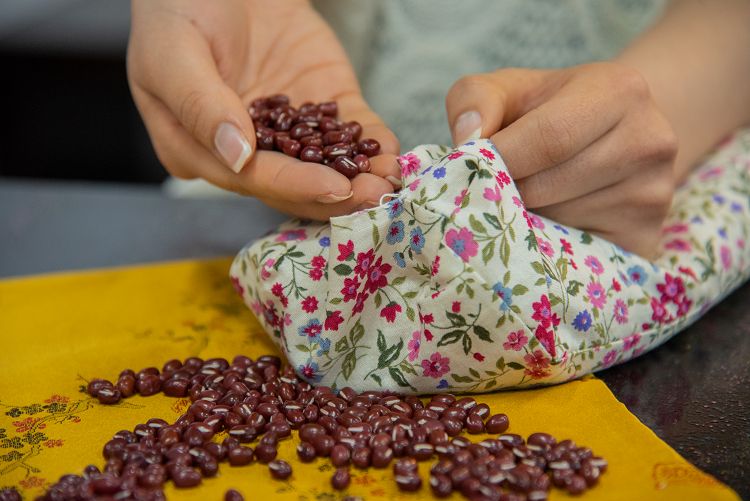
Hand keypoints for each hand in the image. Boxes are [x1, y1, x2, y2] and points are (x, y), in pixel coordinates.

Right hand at [128, 0, 399, 218]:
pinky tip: (393, 154)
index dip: (293, 186)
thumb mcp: (174, 52)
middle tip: (374, 195)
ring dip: (360, 177)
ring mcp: (288, 131)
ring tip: (390, 181)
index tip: (331, 188)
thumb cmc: (180, 8)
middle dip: (336, 194)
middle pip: (293, 183)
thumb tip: (238, 157)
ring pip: (326, 165)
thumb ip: (200, 105)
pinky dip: (372, 143)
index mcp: (199, 149)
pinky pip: (350, 130)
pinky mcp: (320, 106)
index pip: (251, 177)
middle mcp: (247, 150)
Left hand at [445, 62, 677, 258]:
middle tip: (487, 191)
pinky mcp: (646, 239)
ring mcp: (653, 195)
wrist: (613, 136)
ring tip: (522, 201)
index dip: (500, 160)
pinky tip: (545, 224)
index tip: (470, 169)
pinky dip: (547, 246)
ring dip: (524, 220)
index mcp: (619, 91)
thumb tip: (467, 139)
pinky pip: (576, 254)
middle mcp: (650, 141)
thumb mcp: (510, 89)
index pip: (548, 138)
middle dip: (505, 193)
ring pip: (559, 223)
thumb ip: (474, 99)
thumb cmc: (548, 111)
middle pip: (549, 185)